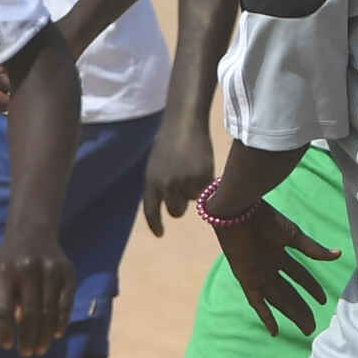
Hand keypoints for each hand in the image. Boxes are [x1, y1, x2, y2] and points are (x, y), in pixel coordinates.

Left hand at [0, 236, 74, 357]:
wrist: (31, 234)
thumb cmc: (8, 264)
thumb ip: (0, 301)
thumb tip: (17, 326)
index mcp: (4, 273)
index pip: (3, 310)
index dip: (4, 331)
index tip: (7, 346)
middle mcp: (27, 270)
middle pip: (28, 314)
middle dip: (28, 338)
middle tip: (27, 353)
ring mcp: (50, 270)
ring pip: (49, 311)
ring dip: (45, 334)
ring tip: (40, 349)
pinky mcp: (67, 272)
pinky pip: (66, 303)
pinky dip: (61, 321)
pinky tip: (56, 334)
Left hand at [141, 113, 215, 236]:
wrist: (184, 123)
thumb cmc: (170, 141)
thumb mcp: (156, 165)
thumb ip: (160, 184)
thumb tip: (169, 202)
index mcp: (151, 182)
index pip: (150, 210)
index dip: (155, 224)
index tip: (160, 234)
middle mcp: (166, 186)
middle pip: (175, 211)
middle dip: (181, 205)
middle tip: (185, 191)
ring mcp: (184, 183)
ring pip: (193, 200)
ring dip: (195, 189)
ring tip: (193, 168)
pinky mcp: (202, 179)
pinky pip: (206, 190)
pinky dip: (206, 182)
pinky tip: (202, 164)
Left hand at [208, 203, 337, 337]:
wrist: (239, 212)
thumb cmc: (264, 218)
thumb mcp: (293, 235)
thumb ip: (313, 250)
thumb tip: (337, 255)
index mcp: (279, 253)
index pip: (300, 276)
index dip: (312, 288)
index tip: (323, 301)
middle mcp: (269, 267)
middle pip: (289, 293)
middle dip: (301, 309)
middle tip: (313, 325)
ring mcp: (258, 274)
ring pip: (278, 300)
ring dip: (291, 314)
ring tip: (306, 328)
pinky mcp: (246, 280)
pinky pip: (257, 302)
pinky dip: (266, 316)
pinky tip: (274, 331)